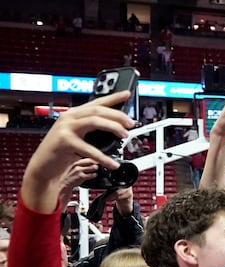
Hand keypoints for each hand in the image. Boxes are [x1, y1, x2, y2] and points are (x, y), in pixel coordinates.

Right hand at [22, 92, 134, 213]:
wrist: (44, 165)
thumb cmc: (62, 151)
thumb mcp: (78, 136)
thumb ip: (92, 130)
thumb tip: (116, 129)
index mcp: (74, 114)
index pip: (96, 102)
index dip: (113, 97)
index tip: (127, 94)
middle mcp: (70, 117)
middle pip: (98, 110)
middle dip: (117, 115)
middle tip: (131, 123)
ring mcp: (66, 128)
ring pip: (94, 121)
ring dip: (113, 127)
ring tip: (125, 135)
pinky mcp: (65, 141)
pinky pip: (89, 149)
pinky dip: (104, 157)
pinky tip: (113, 163)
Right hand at [58, 158, 98, 206]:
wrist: (66, 184)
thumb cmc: (72, 176)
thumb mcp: (77, 167)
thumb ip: (84, 164)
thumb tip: (95, 161)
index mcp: (76, 161)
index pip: (88, 157)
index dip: (95, 159)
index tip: (97, 162)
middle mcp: (77, 164)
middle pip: (92, 161)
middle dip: (96, 164)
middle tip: (95, 167)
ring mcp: (79, 170)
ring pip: (93, 167)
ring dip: (95, 170)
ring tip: (93, 172)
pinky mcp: (81, 176)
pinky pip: (92, 175)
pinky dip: (94, 175)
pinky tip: (92, 176)